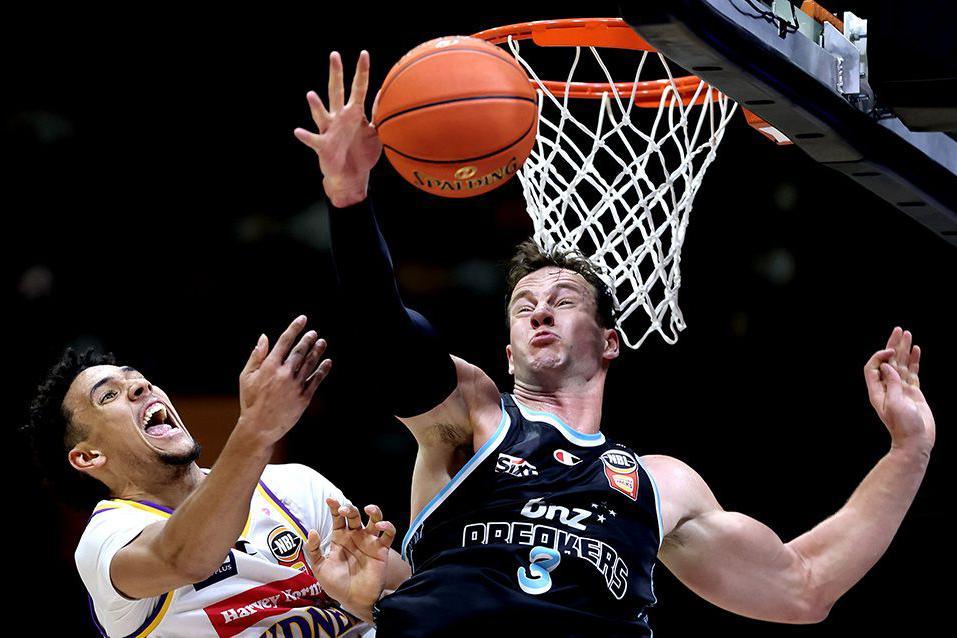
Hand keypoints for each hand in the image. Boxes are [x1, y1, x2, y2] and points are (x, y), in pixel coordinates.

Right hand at [237, 315, 331, 444]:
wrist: (259, 428)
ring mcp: (295, 385)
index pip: (284, 341)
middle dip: (308, 340)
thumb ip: (256, 356)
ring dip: (317, 351)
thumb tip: (263, 337)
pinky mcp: (304, 397)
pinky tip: (327, 362)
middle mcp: (284, 373)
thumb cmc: (250, 401)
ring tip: (322, 342)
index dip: (294, 328)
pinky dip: (322, 370)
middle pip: (300, 351)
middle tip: (314, 333)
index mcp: (269, 366)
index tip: (302, 319)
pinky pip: (316, 380)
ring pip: (310, 363)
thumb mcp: (246, 377)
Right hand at [294, 50, 381, 206]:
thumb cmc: (362, 153)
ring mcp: (330, 131)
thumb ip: (379, 115)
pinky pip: (313, 140)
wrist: (350, 176)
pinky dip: (306, 136)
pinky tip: (299, 131)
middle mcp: (339, 118)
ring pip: (321, 114)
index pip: (358, 88)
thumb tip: (387, 97)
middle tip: (334, 55)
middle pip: (337, 92)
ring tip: (311, 94)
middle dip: (336, 74)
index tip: (364, 54)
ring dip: (316, 106)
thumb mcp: (375, 132)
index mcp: (354, 113)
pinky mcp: (323, 146)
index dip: (361, 72)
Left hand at [306, 498, 395, 622]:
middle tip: (344, 510)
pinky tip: (380, 526)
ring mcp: (369, 541)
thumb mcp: (320, 568)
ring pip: (375, 519)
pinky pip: (388, 534)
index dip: (334, 507)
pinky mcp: (382, 549)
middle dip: (350, 509)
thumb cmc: (337, 585)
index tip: (329, 500)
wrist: (354, 600)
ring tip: (368, 509)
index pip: (338, 518)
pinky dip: (387, 526)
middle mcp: (355, 536)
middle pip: (355, 515)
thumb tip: (312, 531)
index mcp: (340, 538)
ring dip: (374, 511)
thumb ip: (314, 550)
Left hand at [864, 327, 934, 454]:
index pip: (874, 367)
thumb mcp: (896, 404)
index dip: (880, 356)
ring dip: (904, 349)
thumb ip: (892, 384)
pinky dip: (914, 361)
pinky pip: (912, 372)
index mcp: (878, 391)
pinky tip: (916, 350)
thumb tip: (887, 365)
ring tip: (908, 334)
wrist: (916, 442)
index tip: (892, 352)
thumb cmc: (904, 427)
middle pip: (888, 361)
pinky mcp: (913, 392)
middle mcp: (888, 387)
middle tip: (899, 330)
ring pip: (901, 364)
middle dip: (893, 345)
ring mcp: (901, 389)